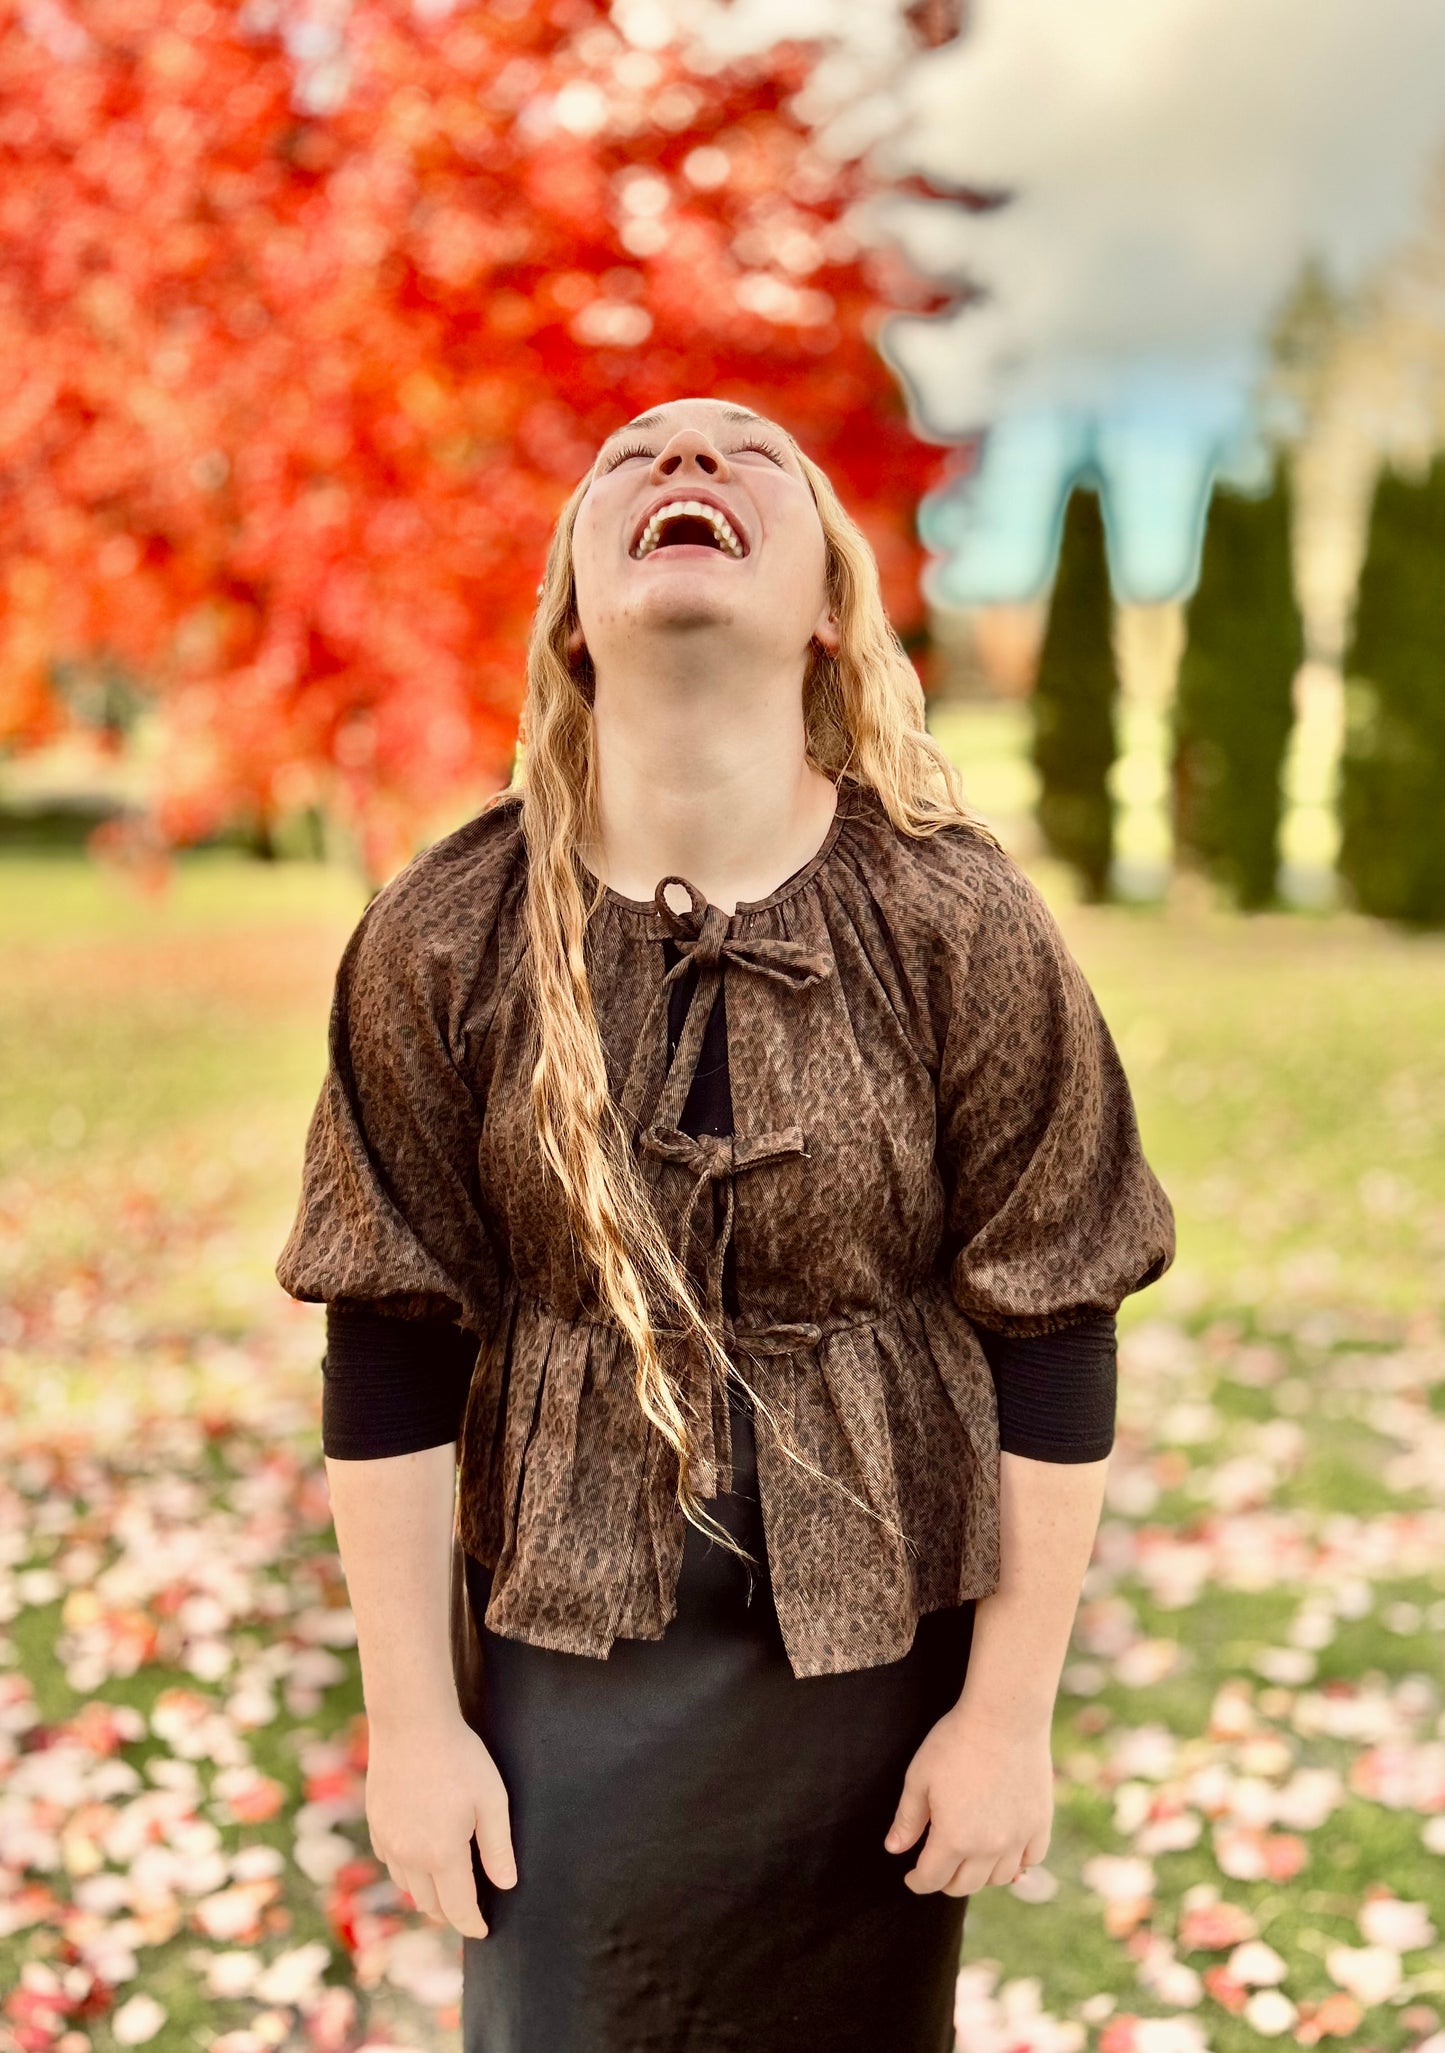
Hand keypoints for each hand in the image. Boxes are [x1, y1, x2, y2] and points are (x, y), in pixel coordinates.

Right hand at [365, 1705, 516, 1938]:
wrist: (410, 1723)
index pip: (458, 1908)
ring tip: (446, 1886)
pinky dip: (407, 1870)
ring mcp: (388, 1841)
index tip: (482, 1932)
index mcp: (442, 1854)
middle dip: (450, 1912)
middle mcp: (410, 1856)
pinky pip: (391, 1862)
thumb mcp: (491, 1799)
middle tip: (468, 1908)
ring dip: (427, 1893)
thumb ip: (498, 1847)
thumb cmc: (459, 1757)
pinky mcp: (376, 1824)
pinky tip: (418, 1857)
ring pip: (407, 1886)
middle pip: (430, 1903)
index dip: (472, 1924)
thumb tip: (506, 1884)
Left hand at [884, 1698, 1053, 1895]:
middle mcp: (988, 1848)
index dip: (917, 1882)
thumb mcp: (919, 1778)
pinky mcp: (1040, 1824)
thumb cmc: (956, 1742)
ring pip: (998, 1878)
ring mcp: (1018, 1838)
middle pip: (964, 1885)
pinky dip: (1017, 1863)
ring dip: (980, 1875)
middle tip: (937, 1866)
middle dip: (945, 1880)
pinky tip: (1005, 1851)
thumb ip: (907, 1819)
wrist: (1004, 1717)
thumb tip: (894, 1849)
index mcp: (953, 1839)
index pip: (932, 1879)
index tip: (911, 1877)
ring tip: (969, 1859)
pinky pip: (1030, 1860)